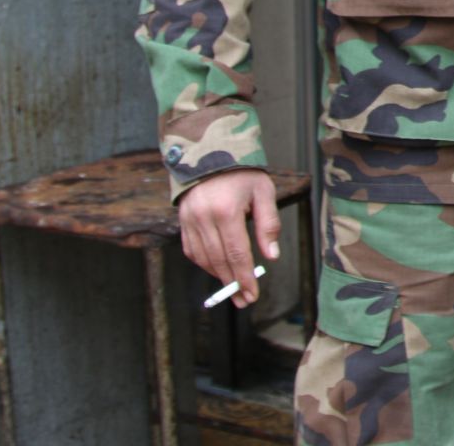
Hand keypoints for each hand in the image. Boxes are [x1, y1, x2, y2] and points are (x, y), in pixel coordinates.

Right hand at [177, 169, 279, 308]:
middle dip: (233, 284)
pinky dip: (204, 263)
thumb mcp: (264, 192)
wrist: (211, 153)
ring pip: (203, 258)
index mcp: (226, 211)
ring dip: (218, 276)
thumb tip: (271, 256)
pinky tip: (217, 269)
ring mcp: (190, 220)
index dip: (244, 278)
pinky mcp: (182, 221)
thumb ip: (269, 225)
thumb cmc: (243, 173)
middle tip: (244, 300)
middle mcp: (204, 218)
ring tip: (233, 289)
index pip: (237, 254)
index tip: (252, 295)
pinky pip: (191, 250)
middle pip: (219, 260)